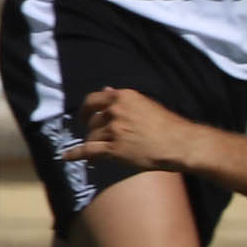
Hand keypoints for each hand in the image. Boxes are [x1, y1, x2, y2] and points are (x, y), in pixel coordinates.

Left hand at [63, 85, 199, 175]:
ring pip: (92, 136)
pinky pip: (88, 150)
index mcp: (123, 96)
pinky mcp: (114, 148)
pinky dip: (76, 154)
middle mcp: (115, 111)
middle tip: (96, 137)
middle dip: (93, 130)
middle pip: (93, 121)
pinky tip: (67, 156)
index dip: (86, 109)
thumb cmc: (168, 124)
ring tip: (99, 151)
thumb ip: (123, 99)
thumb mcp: (145, 104)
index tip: (84, 115)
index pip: (93, 99)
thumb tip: (105, 89)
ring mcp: (114, 130)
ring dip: (94, 143)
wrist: (179, 143)